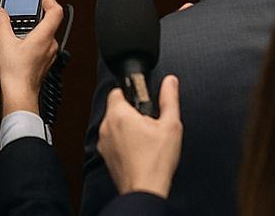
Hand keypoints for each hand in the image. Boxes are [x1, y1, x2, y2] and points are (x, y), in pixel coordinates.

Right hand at [0, 0, 62, 115]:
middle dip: (41, 13)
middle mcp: (50, 44)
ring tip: (24, 25)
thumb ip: (2, 24)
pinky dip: (36, 39)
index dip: (51, 0)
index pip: (56, 12)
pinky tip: (24, 43)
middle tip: (32, 6)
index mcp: (44, 36)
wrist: (20, 95)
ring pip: (47, 35)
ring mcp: (50, 55)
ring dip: (37, 28)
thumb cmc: (15, 73)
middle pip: (51, 22)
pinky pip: (44, 45)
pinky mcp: (46, 63)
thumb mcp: (4, 43)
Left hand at [97, 74, 182, 198]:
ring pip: (113, 125)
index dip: (131, 92)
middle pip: (116, 108)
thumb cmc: (156, 163)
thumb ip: (169, 98)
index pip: (117, 90)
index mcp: (119, 115)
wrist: (145, 192)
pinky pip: (112, 140)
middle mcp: (106, 127)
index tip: (142, 100)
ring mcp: (103, 143)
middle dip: (131, 111)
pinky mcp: (105, 157)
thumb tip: (170, 82)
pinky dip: (122, 142)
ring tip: (144, 139)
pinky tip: (137, 150)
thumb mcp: (170, 125)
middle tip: (147, 123)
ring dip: (125, 127)